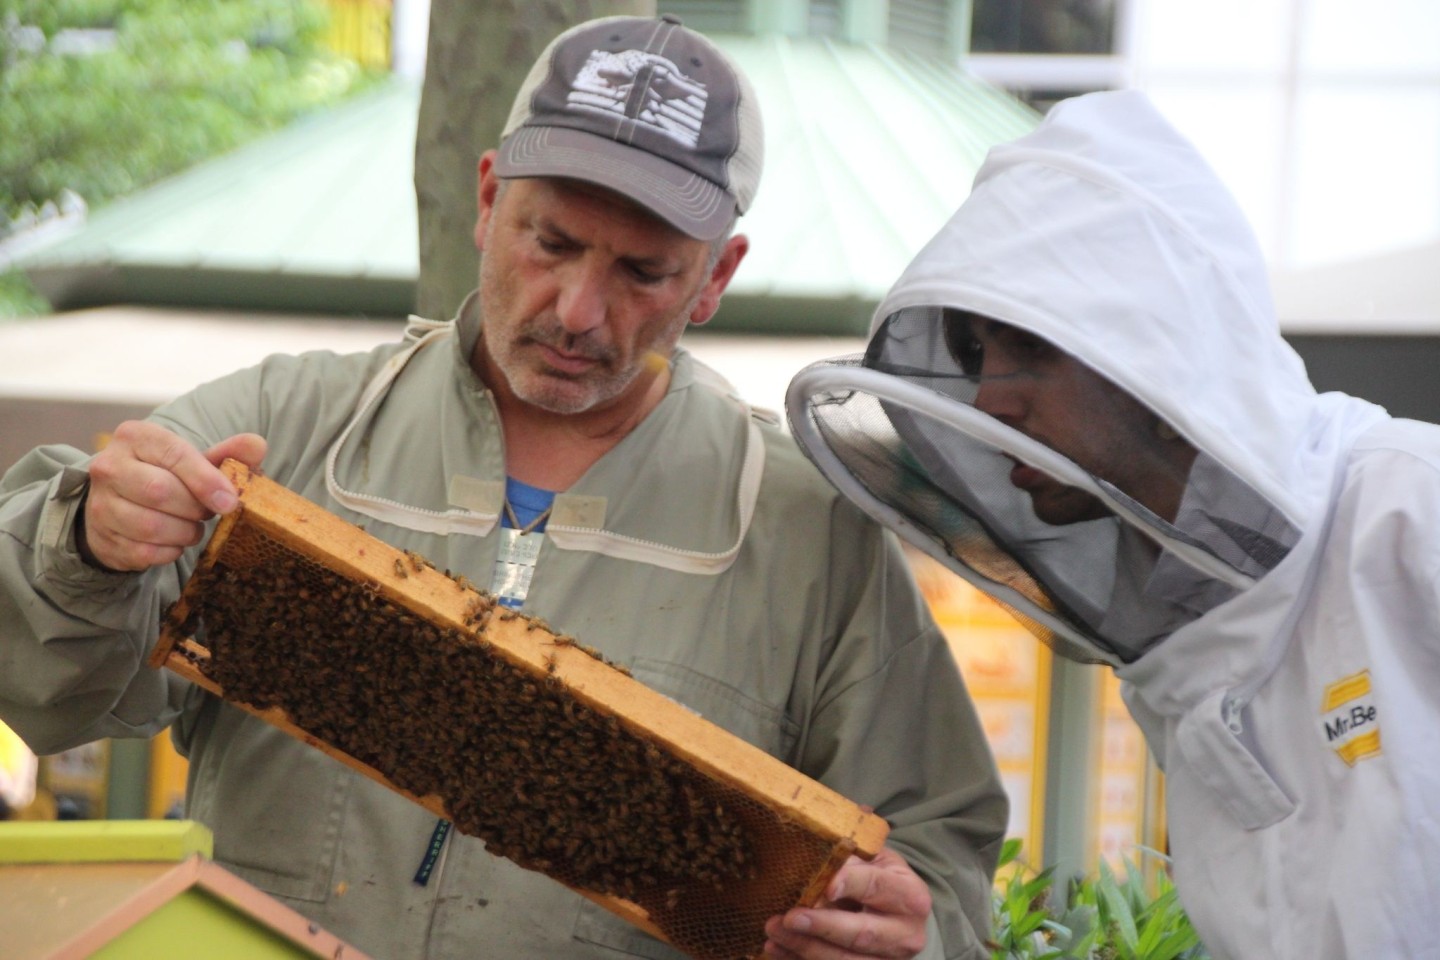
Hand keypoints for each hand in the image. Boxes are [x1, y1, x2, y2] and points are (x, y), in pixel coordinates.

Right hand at [79, 420, 266, 571]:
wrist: (120, 503)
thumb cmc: (166, 475)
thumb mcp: (195, 460)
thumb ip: (227, 454)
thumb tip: (257, 446)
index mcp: (135, 436)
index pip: (175, 455)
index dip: (206, 480)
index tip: (230, 501)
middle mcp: (109, 466)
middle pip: (160, 491)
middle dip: (195, 508)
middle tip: (208, 513)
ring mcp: (99, 503)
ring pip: (151, 526)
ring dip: (184, 532)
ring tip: (193, 527)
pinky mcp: (101, 537)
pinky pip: (144, 552)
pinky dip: (169, 552)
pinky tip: (175, 542)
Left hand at [763, 847, 931, 958]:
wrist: (898, 916)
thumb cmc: (880, 880)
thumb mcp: (875, 860)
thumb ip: (852, 850)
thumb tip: (823, 826)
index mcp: (910, 894)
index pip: (877, 887)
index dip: (851, 885)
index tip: (825, 885)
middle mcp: (906, 933)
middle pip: (862, 933)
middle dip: (822, 925)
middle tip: (790, 916)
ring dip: (805, 947)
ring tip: (773, 930)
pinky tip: (776, 949)